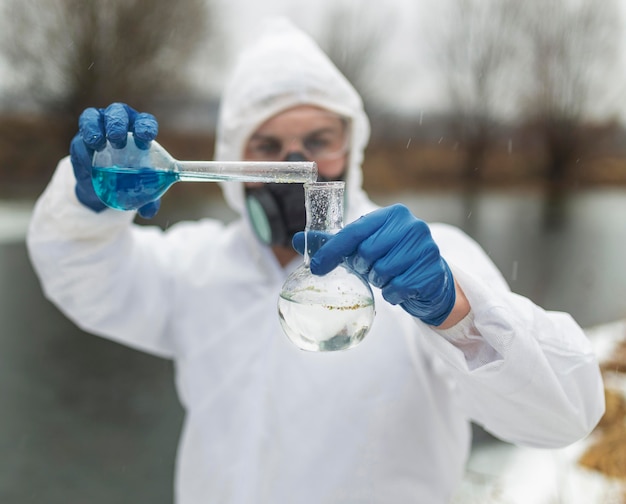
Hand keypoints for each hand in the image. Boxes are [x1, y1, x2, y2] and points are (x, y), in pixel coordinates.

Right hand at [69, 102, 159, 218]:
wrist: (106, 186)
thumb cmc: (131, 179)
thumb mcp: (143, 189)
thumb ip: (149, 199)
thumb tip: (148, 212)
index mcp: (140, 130)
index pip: (145, 121)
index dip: (145, 126)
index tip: (145, 138)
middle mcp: (118, 124)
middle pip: (117, 112)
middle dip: (117, 123)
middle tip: (118, 139)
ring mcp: (97, 130)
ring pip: (92, 116)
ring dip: (95, 128)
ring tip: (99, 143)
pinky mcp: (80, 142)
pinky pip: (78, 141)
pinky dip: (82, 149)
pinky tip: (87, 161)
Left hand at [294, 204, 456, 325]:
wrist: (431, 280)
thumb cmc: (391, 258)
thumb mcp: (364, 246)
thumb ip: (334, 243)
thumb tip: (297, 240)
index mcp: (392, 214)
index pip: (355, 231)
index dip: (333, 251)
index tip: (317, 267)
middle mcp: (411, 226)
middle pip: (367, 253)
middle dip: (363, 267)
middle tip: (370, 268)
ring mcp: (426, 248)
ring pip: (382, 271)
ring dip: (379, 280)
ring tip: (387, 276)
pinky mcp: (432, 271)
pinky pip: (398, 288)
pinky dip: (393, 293)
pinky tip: (399, 288)